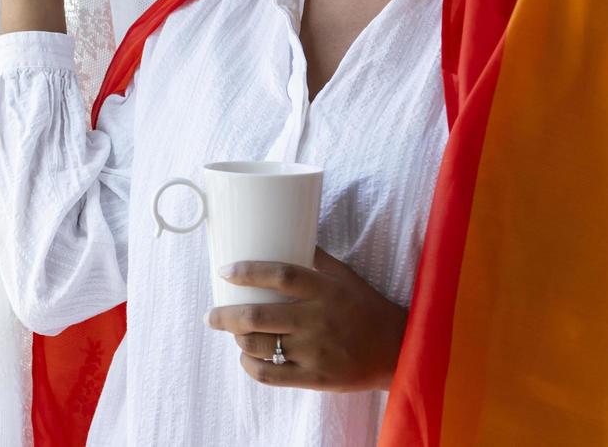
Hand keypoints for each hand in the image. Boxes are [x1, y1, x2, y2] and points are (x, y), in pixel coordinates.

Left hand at [204, 247, 406, 392]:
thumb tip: (285, 230)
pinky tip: (246, 358)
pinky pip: (271, 375)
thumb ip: (315, 257)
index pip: (280, 275)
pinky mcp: (315, 378)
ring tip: (233, 333)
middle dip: (225, 316)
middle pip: (258, 315)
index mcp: (324, 289)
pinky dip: (250, 367)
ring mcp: (315, 351)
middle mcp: (317, 319)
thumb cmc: (365, 306)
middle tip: (210, 315)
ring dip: (237, 339)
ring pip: (260, 345)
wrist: (397, 349)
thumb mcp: (344, 275)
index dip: (248, 272)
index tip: (225, 271)